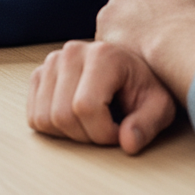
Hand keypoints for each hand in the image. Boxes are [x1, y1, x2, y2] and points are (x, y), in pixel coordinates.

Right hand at [27, 40, 175, 153]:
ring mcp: (52, 61)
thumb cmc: (145, 87)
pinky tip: (76, 119)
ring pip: (44, 118)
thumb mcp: (160, 106)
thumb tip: (128, 143)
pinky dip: (53, 128)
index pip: (85, 107)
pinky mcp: (40, 74)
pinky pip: (34, 115)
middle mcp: (72, 52)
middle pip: (62, 115)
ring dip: (69, 134)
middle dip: (87, 136)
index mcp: (102, 54)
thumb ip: (147, 124)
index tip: (122, 133)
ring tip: (92, 123)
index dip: (104, 133)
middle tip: (108, 130)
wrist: (130, 70)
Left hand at [96, 0, 194, 101]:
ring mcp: (118, 0)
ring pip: (120, 12)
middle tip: (159, 34)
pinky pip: (108, 32)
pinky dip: (118, 44)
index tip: (174, 17)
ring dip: (129, 26)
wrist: (187, 47)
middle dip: (145, 9)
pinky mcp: (106, 23)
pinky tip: (133, 58)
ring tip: (146, 49)